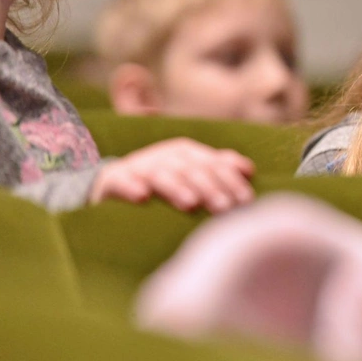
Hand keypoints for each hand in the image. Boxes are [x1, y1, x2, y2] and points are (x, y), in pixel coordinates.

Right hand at [91, 138, 255, 213]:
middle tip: (225, 208)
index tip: (246, 201)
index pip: (213, 164)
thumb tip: (249, 170)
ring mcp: (138, 166)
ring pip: (160, 175)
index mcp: (185, 152)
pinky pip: (121, 182)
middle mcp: (164, 155)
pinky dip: (131, 187)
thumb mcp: (189, 173)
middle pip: (191, 170)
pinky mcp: (112, 180)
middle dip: (210, 188)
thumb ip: (218, 168)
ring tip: (190, 203)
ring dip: (176, 188)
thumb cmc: (162, 182)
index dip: (232, 181)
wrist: (112, 184)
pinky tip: (142, 197)